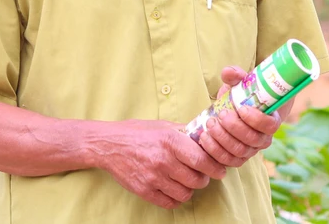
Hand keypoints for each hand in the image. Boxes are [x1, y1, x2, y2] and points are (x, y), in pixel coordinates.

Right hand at [93, 119, 226, 209]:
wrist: (108, 145)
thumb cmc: (137, 133)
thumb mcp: (162, 126)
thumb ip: (184, 132)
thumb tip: (206, 136)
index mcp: (170, 141)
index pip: (202, 160)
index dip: (214, 167)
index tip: (219, 170)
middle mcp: (163, 160)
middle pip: (196, 180)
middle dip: (202, 179)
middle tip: (199, 175)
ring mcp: (153, 178)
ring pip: (185, 194)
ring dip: (189, 189)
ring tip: (184, 181)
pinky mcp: (144, 191)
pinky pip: (170, 203)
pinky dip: (175, 198)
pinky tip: (172, 189)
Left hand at [198, 66, 282, 167]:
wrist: (238, 110)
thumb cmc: (243, 96)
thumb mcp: (241, 83)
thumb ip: (236, 75)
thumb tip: (228, 72)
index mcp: (270, 120)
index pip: (269, 125)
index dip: (257, 119)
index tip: (241, 108)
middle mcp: (262, 139)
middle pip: (252, 140)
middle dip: (234, 128)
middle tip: (221, 114)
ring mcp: (250, 151)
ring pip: (239, 152)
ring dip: (222, 139)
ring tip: (210, 124)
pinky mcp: (236, 158)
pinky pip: (227, 161)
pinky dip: (214, 151)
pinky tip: (205, 137)